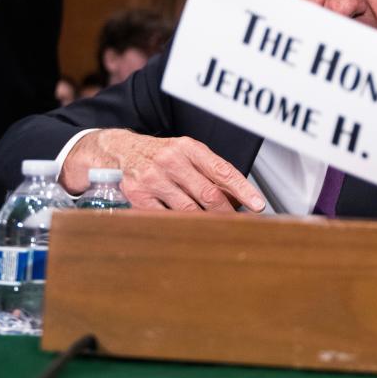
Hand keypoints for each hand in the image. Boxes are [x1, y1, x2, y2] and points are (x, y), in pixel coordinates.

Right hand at [60, 129, 265, 212]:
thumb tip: (237, 198)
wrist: (119, 150)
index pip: (222, 170)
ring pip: (188, 210)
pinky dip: (181, 226)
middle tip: (239, 224)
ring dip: (206, 223)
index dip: (243, 189)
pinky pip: (166, 218)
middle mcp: (171, 160)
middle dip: (227, 213)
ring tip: (217, 230)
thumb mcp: (186, 153)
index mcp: (188, 147)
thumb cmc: (161, 154)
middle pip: (208, 194)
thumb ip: (210, 172)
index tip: (257, 204)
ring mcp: (153, 179)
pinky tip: (190, 230)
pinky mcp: (138, 196)